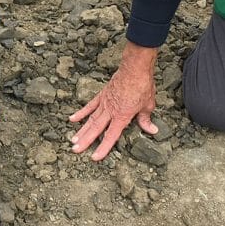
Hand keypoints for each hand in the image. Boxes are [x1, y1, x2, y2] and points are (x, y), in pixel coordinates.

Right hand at [69, 42, 159, 160]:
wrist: (134, 68)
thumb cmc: (142, 86)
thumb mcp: (148, 105)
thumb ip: (145, 119)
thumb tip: (152, 130)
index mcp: (122, 116)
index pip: (111, 136)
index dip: (103, 148)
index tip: (94, 157)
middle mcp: (110, 111)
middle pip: (96, 129)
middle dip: (85, 141)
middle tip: (75, 150)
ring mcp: (104, 103)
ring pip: (91, 119)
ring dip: (81, 130)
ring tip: (72, 139)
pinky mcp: (102, 95)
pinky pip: (90, 106)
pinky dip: (81, 112)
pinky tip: (72, 119)